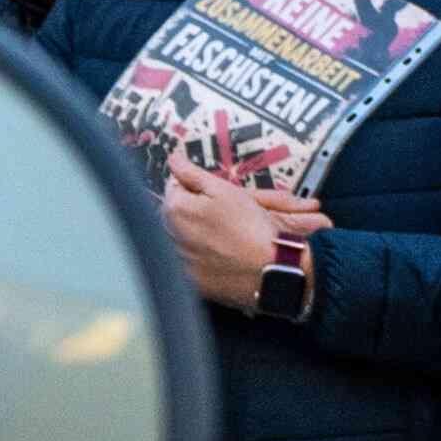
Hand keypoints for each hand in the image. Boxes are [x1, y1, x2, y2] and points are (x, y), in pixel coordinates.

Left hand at [159, 163, 318, 314]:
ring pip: (181, 239)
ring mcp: (179, 262)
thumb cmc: (249, 225)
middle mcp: (170, 236)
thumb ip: (193, 173)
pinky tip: (221, 255)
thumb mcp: (224, 190)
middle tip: (222, 214)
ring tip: (223, 235)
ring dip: (194, 234)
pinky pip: (190, 264)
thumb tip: (173, 158)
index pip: (174, 187)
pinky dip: (200, 258)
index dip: (195, 186)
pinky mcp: (191, 282)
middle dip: (192, 210)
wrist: (271, 268)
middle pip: (175, 215)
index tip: (214, 192)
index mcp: (174, 209)